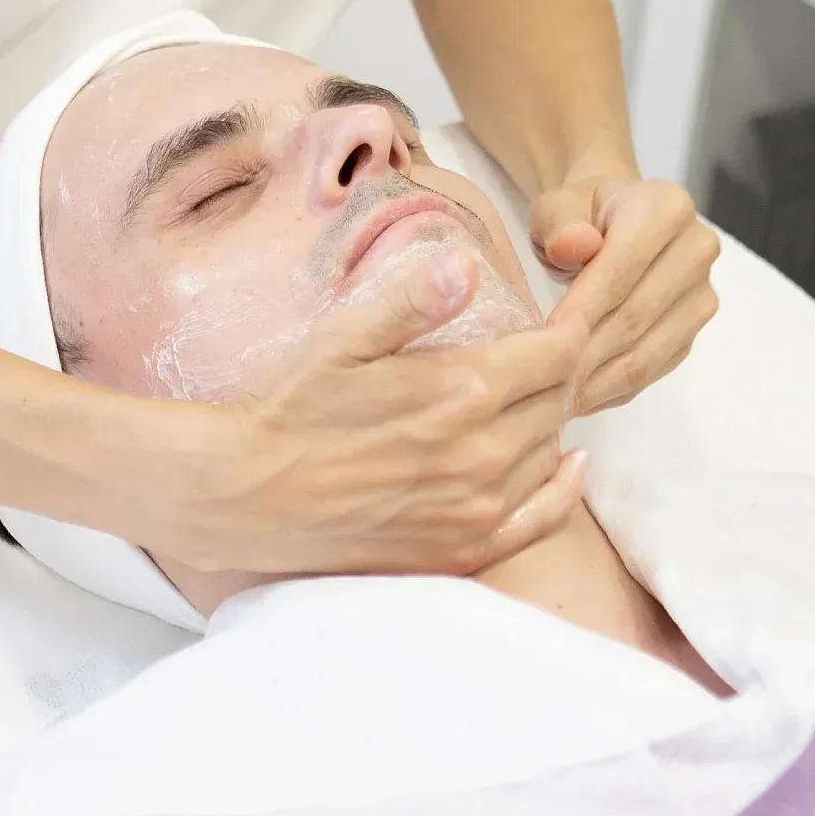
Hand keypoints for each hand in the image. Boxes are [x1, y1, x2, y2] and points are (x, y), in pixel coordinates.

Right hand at [168, 248, 589, 578]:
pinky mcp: (462, 551)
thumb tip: (465, 264)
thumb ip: (411, 301)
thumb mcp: (343, 337)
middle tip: (538, 350)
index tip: (564, 314)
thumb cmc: (291, 406)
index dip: (566, 329)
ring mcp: (477, 510)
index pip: (555, 353)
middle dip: (555, 370)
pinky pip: (541, 520)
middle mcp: (482, 455)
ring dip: (547, 420)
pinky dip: (563, 490)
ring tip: (528, 395)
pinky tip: (567, 465)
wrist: (247, 495)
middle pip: (557, 400)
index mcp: (461, 391)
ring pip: (549, 451)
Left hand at [533, 175, 719, 413]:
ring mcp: (702, 292)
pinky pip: (657, 366)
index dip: (582, 309)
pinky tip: (584, 398)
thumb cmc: (578, 213)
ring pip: (649, 349)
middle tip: (544, 383)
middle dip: (587, 353)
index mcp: (667, 208)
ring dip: (602, 380)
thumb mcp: (556, 205)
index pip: (621, 269)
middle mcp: (697, 249)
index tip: (545, 341)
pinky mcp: (695, 327)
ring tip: (559, 400)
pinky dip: (618, 388)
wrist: (610, 219)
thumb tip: (573, 246)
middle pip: (637, 315)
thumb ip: (560, 221)